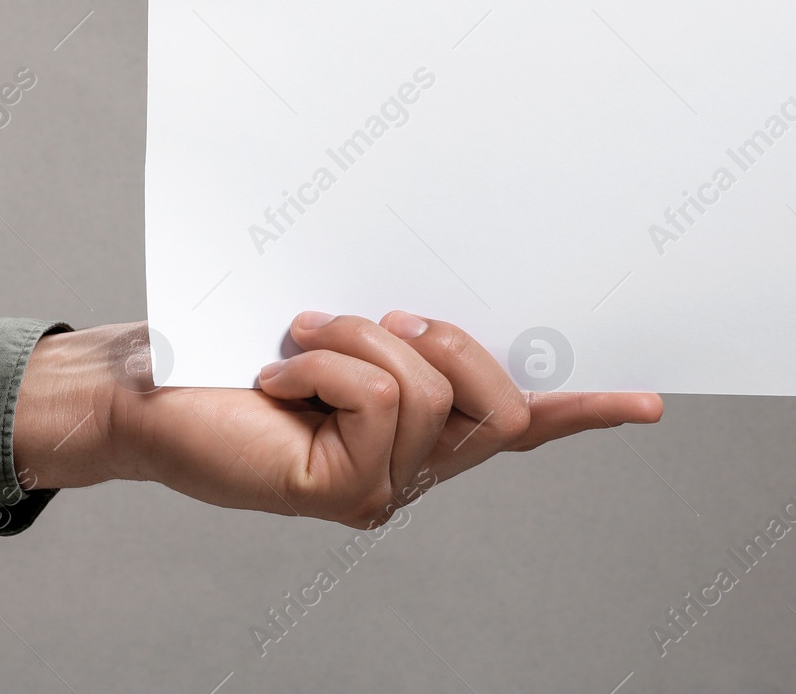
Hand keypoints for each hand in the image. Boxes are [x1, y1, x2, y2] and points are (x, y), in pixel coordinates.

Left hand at [12, 313, 661, 527]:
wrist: (147, 387)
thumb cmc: (232, 348)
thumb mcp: (336, 326)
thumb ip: (396, 328)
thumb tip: (438, 304)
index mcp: (422, 425)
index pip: (520, 427)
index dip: (587, 413)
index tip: (648, 402)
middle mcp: (415, 467)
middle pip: (501, 405)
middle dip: (449, 339)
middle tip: (382, 314)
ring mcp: (381, 486)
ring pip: (428, 389)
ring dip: (357, 336)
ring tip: (297, 337)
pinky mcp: (340, 490)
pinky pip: (375, 397)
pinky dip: (323, 362)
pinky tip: (273, 377)